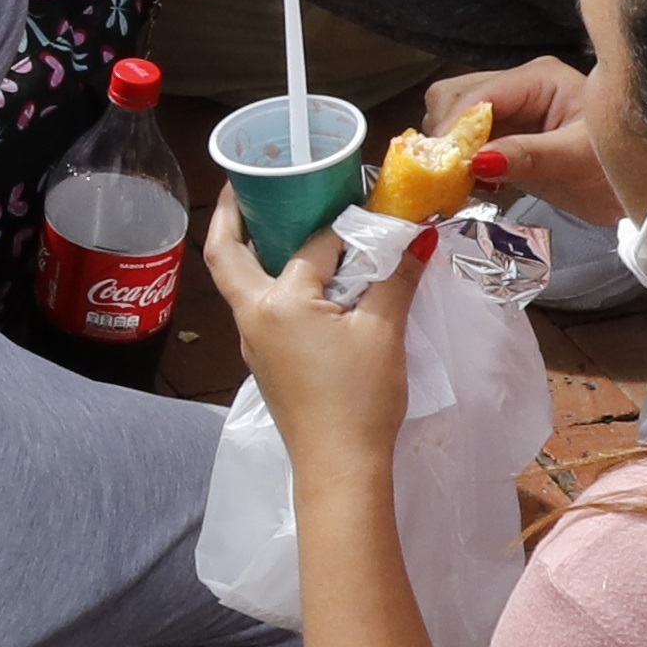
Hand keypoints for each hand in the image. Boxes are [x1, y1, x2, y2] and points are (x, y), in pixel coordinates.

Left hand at [208, 190, 428, 474]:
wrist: (339, 466)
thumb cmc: (360, 398)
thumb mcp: (385, 332)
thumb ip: (397, 278)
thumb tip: (420, 236)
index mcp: (277, 302)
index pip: (312, 244)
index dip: (345, 224)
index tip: (365, 200)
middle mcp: (253, 316)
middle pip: (227, 254)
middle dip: (233, 214)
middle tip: (246, 181)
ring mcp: (254, 341)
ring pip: (242, 281)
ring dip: (254, 249)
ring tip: (279, 219)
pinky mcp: (265, 360)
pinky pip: (260, 306)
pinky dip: (273, 281)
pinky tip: (305, 277)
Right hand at [419, 59, 610, 222]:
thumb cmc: (620, 168)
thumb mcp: (578, 161)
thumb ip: (528, 157)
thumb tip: (476, 160)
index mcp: (539, 79)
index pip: (478, 93)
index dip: (454, 127)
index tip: (442, 166)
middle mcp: (519, 88)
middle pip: (454, 96)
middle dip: (445, 135)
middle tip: (446, 176)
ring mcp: (511, 112)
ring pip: (454, 119)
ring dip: (449, 150)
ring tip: (457, 184)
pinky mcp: (507, 138)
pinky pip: (467, 144)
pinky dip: (460, 165)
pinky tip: (469, 187)